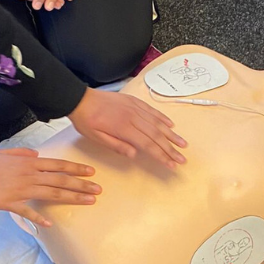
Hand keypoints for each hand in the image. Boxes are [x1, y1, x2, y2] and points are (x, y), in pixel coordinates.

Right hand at [0, 148, 100, 226]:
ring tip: (88, 201)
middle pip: (61, 180)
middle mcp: (29, 175)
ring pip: (52, 193)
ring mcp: (21, 189)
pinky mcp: (10, 202)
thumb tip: (37, 153)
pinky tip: (50, 223)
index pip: (59, 165)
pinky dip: (38, 218)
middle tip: (98, 189)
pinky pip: (27, 211)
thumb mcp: (5, 152)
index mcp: (29, 162)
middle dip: (82, 184)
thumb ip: (22, 152)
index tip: (91, 172)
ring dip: (72, 197)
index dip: (76, 169)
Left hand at [69, 89, 187, 169]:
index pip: (148, 145)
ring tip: (183, 144)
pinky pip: (152, 111)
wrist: (80, 99)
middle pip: (157, 135)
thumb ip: (116, 146)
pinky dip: (163, 118)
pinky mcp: (135, 102)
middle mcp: (133, 117)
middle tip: (182, 158)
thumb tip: (134, 154)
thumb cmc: (86, 120)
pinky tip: (171, 125)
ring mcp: (135, 108)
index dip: (161, 156)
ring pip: (158, 123)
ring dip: (172, 135)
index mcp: (124, 128)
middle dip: (171, 149)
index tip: (172, 164)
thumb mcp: (96, 137)